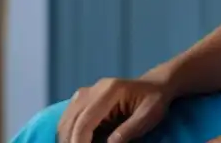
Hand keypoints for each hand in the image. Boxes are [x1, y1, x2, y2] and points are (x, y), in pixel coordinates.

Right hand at [57, 77, 172, 142]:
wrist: (154, 85)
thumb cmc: (154, 100)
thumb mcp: (148, 116)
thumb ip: (129, 130)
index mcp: (110, 90)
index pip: (85, 121)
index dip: (79, 142)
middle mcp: (94, 89)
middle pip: (71, 121)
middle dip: (72, 142)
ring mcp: (87, 92)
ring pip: (66, 120)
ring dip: (68, 139)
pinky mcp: (83, 98)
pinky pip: (69, 118)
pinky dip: (69, 133)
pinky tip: (79, 142)